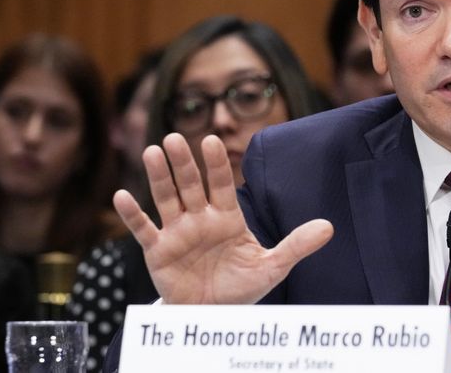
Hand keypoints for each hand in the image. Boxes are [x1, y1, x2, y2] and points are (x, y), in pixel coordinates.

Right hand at [113, 133, 333, 303]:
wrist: (215, 314)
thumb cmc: (242, 286)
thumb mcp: (273, 266)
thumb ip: (296, 245)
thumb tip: (329, 227)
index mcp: (228, 217)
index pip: (221, 184)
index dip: (216, 163)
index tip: (212, 139)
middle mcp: (200, 219)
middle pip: (191, 185)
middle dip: (184, 163)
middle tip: (176, 137)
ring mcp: (177, 233)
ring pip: (166, 199)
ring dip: (159, 177)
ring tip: (152, 151)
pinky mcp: (158, 252)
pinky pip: (143, 230)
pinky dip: (132, 215)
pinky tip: (120, 197)